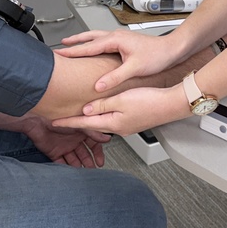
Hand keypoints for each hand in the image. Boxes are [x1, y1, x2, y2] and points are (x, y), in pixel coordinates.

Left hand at [22, 114, 109, 167]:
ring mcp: (64, 147)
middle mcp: (73, 140)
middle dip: (89, 162)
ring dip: (79, 167)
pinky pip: (61, 163)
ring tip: (84, 174)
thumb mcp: (79, 124)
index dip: (97, 154)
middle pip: (84, 154)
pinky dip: (66, 169)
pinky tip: (70, 174)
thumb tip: (107, 138)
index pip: (92, 145)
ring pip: (74, 160)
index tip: (100, 162)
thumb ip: (93, 132)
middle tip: (92, 171)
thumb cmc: (57, 117)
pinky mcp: (54, 153)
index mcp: (80, 132)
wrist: (37, 119)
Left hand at [52, 85, 188, 136]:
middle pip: (92, 125)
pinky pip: (113, 120)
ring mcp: (127, 126)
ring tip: (78, 114)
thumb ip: (103, 104)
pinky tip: (102, 110)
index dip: (68, 122)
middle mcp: (119, 128)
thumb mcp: (121, 99)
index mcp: (114, 124)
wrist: (171, 104)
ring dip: (90, 119)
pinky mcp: (133, 121)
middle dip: (77, 122)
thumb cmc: (150, 101)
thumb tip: (86, 110)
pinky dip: (103, 116)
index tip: (54, 122)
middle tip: (62, 118)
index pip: (85, 124)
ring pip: (102, 122)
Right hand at [58, 29, 180, 92]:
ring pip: (96, 38)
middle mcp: (116, 36)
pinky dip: (94, 44)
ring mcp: (120, 38)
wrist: (172, 49)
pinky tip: (94, 50)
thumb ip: (114, 77)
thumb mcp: (134, 68)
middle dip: (74, 42)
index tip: (59, 54)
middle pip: (89, 38)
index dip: (72, 51)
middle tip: (61, 46)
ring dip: (84, 41)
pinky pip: (103, 41)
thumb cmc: (157, 55)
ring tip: (73, 44)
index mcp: (115, 40)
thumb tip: (98, 85)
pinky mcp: (124, 43)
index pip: (88, 46)